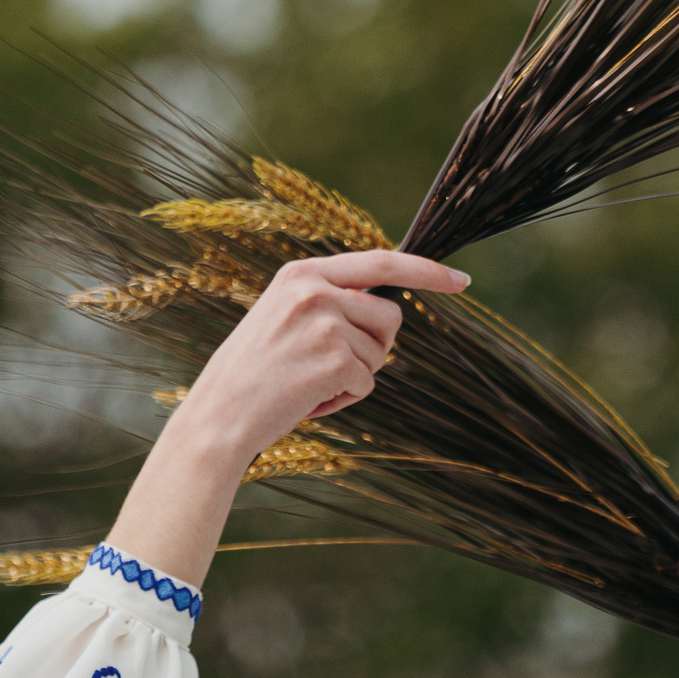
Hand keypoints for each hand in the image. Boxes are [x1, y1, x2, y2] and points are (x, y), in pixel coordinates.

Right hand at [170, 251, 471, 464]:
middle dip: (376, 346)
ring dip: (355, 376)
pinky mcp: (334, 359)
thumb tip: (387, 312)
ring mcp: (325, 322)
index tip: (460, 280)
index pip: (380, 261)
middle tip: (332, 368)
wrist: (218, 416)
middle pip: (390, 315)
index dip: (426, 271)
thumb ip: (328, 303)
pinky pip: (368, 381)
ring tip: (309, 384)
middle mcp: (315, 290)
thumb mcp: (281, 318)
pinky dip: (346, 398)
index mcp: (301, 273)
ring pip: (380, 352)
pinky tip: (310, 400)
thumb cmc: (251, 375)